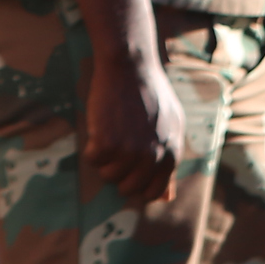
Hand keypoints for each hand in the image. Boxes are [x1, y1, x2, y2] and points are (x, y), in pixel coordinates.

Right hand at [83, 44, 184, 203]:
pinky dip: (91, 147)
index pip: (153, 191)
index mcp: (170, 153)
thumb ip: (170, 158)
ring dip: (104, 159)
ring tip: (109, 133)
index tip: (129, 174)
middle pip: (128, 187)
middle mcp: (152, 157)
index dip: (138, 186)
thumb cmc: (150, 92)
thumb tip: (166, 197)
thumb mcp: (172, 124)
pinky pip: (92, 159)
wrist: (130, 66)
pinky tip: (99, 127)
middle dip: (119, 173)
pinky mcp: (106, 142)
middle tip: (116, 149)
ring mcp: (129, 151)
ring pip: (108, 175)